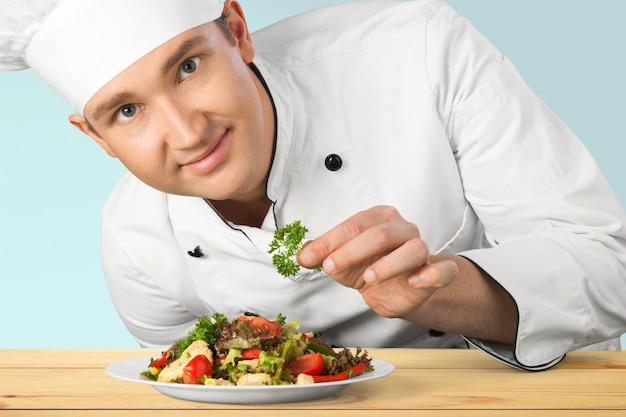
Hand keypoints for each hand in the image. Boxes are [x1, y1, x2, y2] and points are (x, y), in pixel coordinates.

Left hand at [297, 206, 458, 317]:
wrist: (393, 291)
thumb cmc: (367, 267)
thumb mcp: (339, 260)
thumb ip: (320, 254)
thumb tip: (302, 253)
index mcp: (378, 218)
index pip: (354, 225)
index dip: (330, 241)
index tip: (309, 258)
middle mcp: (402, 229)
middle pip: (380, 233)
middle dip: (351, 250)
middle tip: (330, 267)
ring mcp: (421, 248)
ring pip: (413, 249)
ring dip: (389, 263)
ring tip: (368, 277)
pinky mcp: (435, 272)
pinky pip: (443, 270)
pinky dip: (432, 274)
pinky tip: (416, 280)